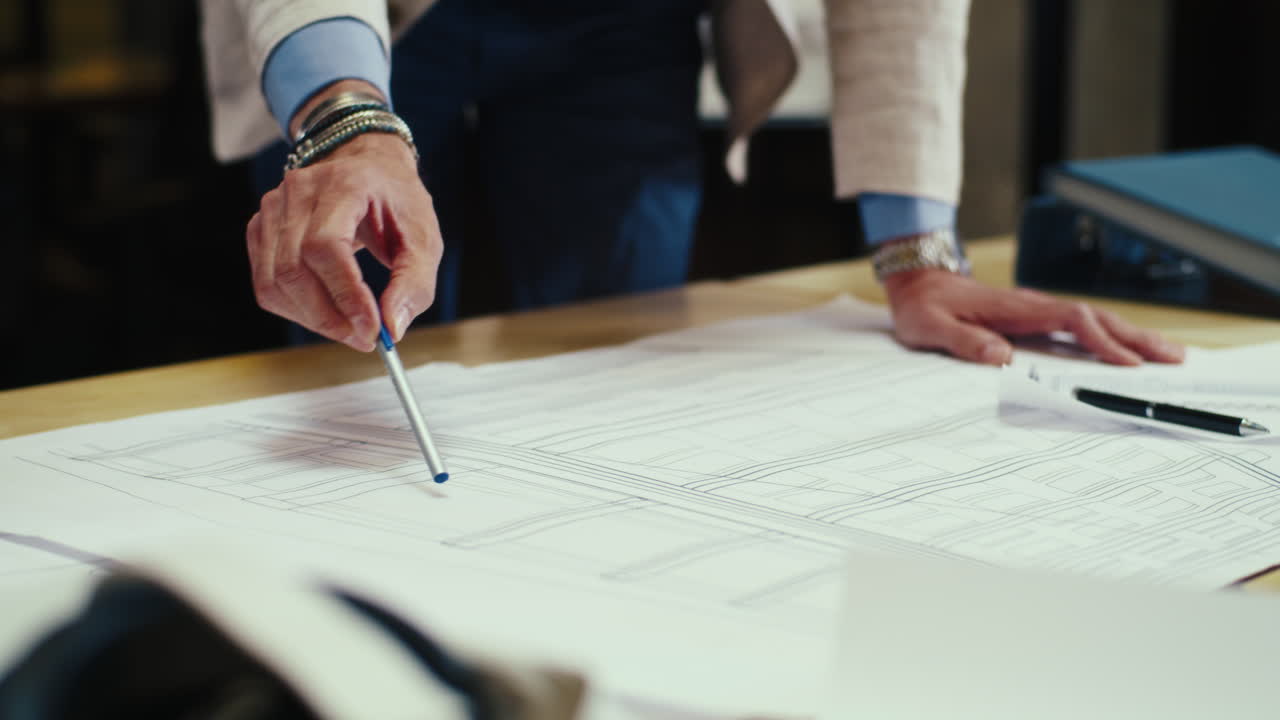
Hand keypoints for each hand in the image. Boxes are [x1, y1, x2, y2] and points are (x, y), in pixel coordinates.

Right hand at [247, 132, 440, 350]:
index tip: (372, 330)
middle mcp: (299, 190)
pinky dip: (296, 309)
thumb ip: (414, 283)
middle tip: (364, 338)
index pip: (325, 247)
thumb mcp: (424, 238)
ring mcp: (273, 208)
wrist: (370, 168)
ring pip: (275, 283)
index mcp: (343, 184)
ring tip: (350, 326)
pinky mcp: (261, 228)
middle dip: (329, 317)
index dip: (345, 295)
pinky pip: (266, 284)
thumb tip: (392, 328)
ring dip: (313, 318)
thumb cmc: (398, 202)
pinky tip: (326, 309)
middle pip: (293, 270)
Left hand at [884, 269, 1185, 365]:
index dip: (1101, 341)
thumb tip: (1000, 358)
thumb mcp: (931, 327)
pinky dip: (1110, 337)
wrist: (918, 283)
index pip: (1071, 320)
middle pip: (1096, 318)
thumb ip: (963, 341)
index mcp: (1016, 308)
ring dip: (1131, 337)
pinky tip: (1128, 352)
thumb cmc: (925, 307)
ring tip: (1170, 354)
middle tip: (1176, 358)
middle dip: (1136, 338)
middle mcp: (1034, 306)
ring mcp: (1037, 311)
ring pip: (1094, 321)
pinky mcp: (1035, 319)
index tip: (1127, 363)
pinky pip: (1081, 327)